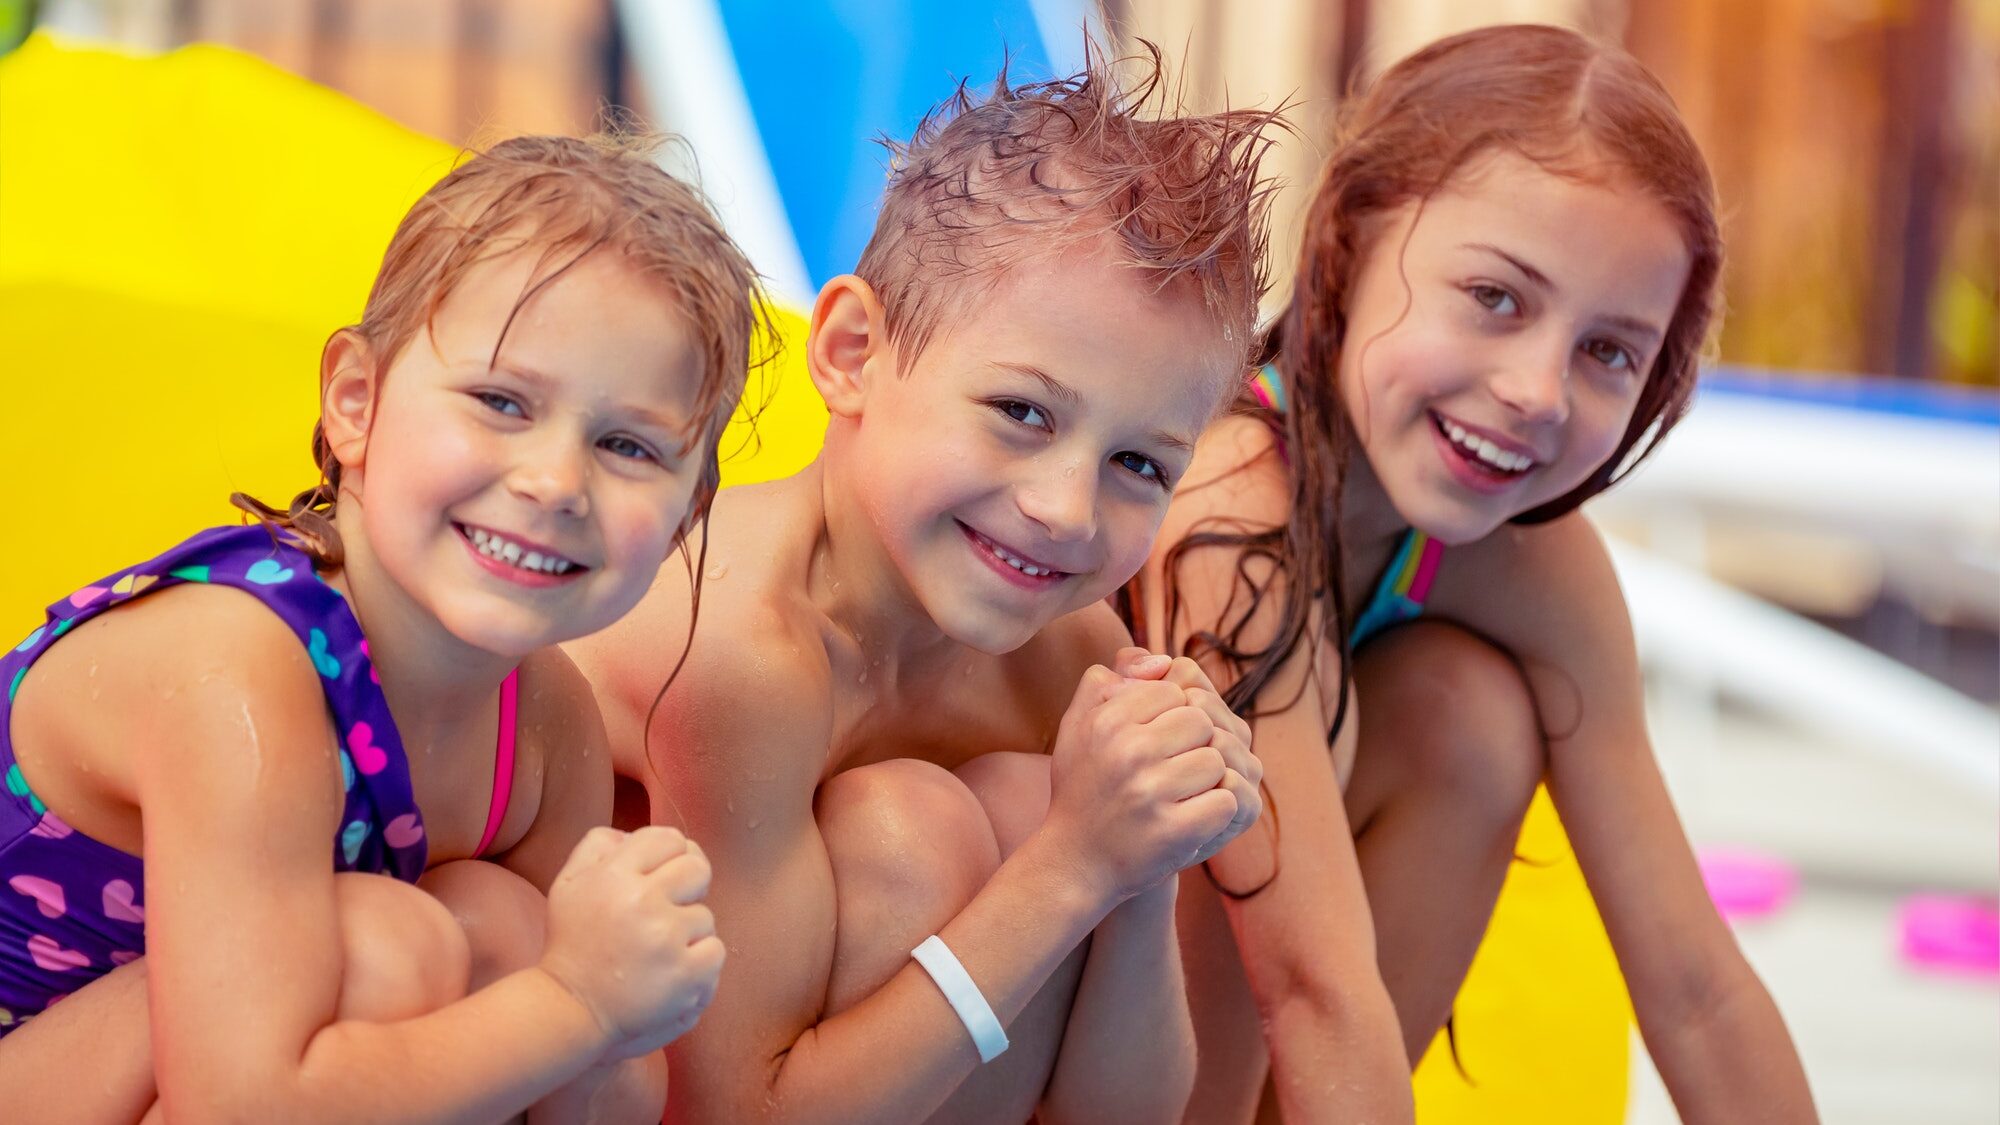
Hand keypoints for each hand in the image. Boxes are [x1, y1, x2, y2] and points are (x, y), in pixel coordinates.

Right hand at [538, 826, 726, 1059]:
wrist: (571, 1008)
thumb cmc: (573, 943)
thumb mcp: (569, 883)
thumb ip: (599, 845)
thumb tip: (633, 834)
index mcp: (613, 873)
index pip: (669, 838)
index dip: (669, 857)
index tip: (658, 880)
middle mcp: (641, 900)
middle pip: (697, 868)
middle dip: (687, 888)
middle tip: (665, 913)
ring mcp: (666, 938)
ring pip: (706, 916)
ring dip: (687, 934)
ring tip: (656, 953)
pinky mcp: (685, 973)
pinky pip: (715, 951)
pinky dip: (698, 964)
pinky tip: (670, 973)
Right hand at [1043, 655, 1239, 904]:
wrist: (1073, 863)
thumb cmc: (1082, 787)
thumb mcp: (1079, 725)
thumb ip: (1109, 680)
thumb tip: (1162, 661)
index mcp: (1107, 721)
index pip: (1173, 691)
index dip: (1173, 715)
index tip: (1155, 742)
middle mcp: (1127, 753)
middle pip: (1201, 722)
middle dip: (1194, 745)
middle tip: (1172, 770)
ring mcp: (1151, 794)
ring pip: (1217, 760)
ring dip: (1207, 780)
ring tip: (1180, 795)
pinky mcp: (1174, 831)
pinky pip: (1226, 801)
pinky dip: (1216, 812)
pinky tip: (1190, 818)